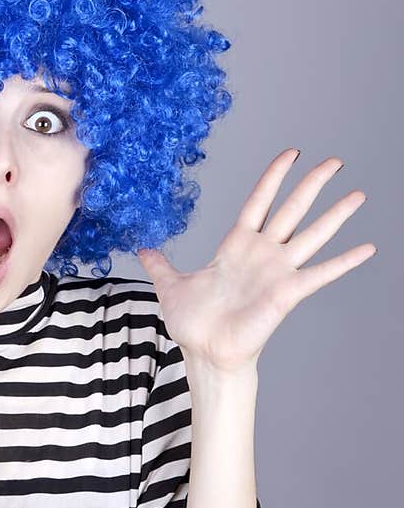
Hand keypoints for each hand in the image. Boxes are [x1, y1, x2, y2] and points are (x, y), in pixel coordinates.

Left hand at [135, 150, 376, 372]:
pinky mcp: (288, 293)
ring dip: (336, 215)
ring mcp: (278, 271)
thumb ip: (160, 263)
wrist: (205, 353)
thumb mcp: (170, 284)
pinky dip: (345, 262)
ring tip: (359, 195)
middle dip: (313, 184)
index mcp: (237, 245)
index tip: (291, 154)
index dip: (274, 177)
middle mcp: (263, 254)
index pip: (259, 201)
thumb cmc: (193, 324)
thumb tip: (141, 248)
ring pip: (313, 234)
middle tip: (335, 161)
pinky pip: (321, 274)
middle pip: (292, 209)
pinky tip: (367, 248)